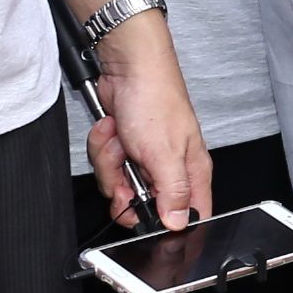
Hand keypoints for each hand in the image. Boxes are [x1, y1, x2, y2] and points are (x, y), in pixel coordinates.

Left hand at [87, 20, 212, 229]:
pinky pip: (105, 166)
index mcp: (190, 172)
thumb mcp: (165, 154)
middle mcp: (168, 168)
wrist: (128, 70)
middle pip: (143, 205)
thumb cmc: (155, 100)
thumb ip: (173, 192)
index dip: (168, 223)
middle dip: (124, 189)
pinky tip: (113, 132)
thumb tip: (178, 223)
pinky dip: (103, 148)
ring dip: (111, 163)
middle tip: (127, 171)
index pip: (189, 213)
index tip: (148, 216)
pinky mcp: (123, 149)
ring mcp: (144, 159)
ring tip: (122, 140)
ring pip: (119, 185)